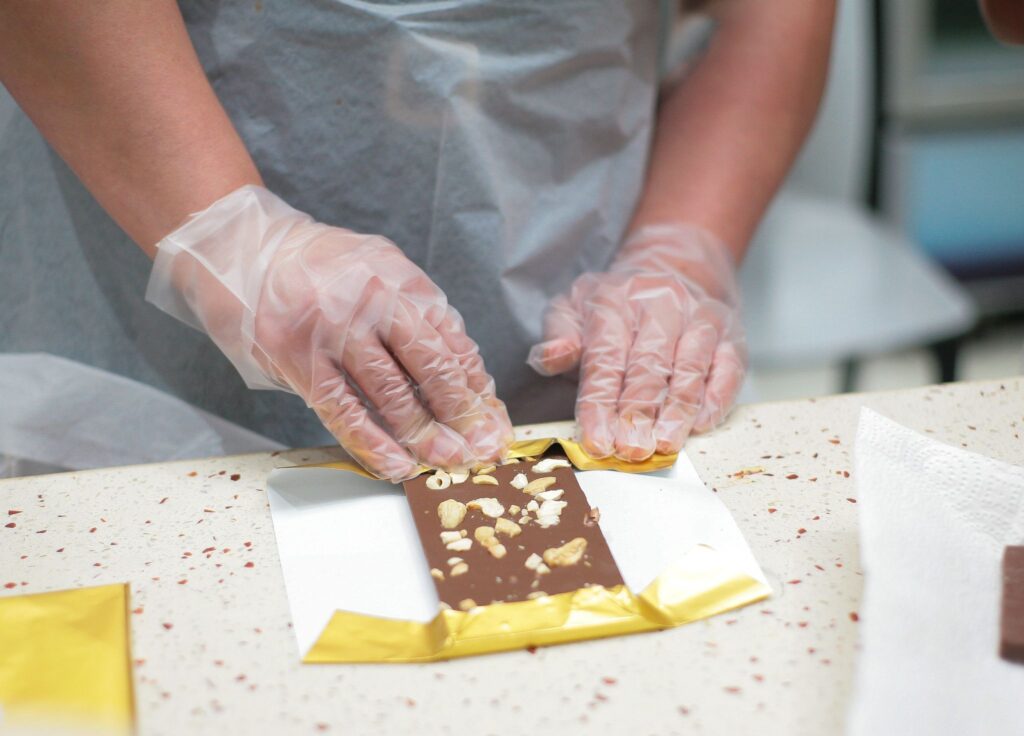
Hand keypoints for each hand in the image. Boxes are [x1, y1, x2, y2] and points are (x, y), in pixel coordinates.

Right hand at [147, 186, 512, 480]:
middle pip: (431, 367)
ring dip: (424, 435)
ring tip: (448, 461)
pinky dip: (373, 442)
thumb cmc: (319, 266)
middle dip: (463, 415)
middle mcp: (371, 299)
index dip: (477, 385)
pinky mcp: (296, 357)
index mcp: (399, 277)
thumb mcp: (379, 268)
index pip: (451, 340)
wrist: (243, 248)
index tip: (492, 418)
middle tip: (482, 448)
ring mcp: (332, 328)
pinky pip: (343, 410)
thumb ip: (417, 313)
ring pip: (391, 393)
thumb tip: (463, 375)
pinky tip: (396, 463)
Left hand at [528, 224, 744, 460]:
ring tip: (664, 445)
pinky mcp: (730, 334)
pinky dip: (717, 397)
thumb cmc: (616, 305)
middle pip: (648, 366)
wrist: (675, 266)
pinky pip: (728, 367)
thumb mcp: (573, 306)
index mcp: (614, 302)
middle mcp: (660, 306)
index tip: (597, 442)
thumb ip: (557, 334)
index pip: (605, 359)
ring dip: (678, 410)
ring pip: (690, 368)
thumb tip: (550, 357)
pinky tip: (701, 425)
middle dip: (638, 412)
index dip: (599, 404)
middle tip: (631, 450)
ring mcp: (699, 319)